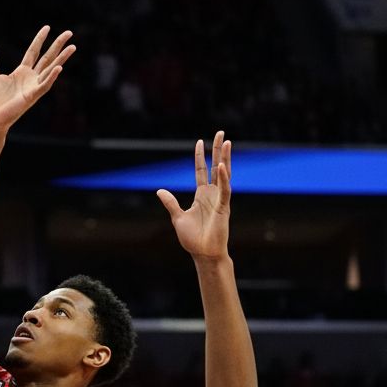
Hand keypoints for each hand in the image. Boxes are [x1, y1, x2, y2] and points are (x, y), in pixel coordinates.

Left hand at [0, 26, 74, 135]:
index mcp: (21, 72)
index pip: (33, 52)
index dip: (40, 40)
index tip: (47, 27)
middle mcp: (30, 78)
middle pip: (47, 58)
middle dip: (58, 45)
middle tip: (69, 33)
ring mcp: (32, 87)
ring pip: (51, 69)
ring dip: (62, 59)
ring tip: (72, 47)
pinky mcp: (31, 97)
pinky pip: (44, 86)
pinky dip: (51, 77)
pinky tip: (58, 68)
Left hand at [157, 131, 232, 260]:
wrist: (204, 253)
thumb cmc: (193, 238)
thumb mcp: (177, 217)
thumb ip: (170, 203)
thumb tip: (159, 190)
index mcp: (201, 195)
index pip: (201, 171)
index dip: (200, 157)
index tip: (200, 141)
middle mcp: (212, 194)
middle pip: (216, 167)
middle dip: (218, 150)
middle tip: (222, 133)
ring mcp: (220, 199)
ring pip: (224, 174)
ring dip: (225, 158)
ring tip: (228, 142)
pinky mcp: (224, 207)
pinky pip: (225, 190)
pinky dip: (223, 178)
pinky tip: (222, 166)